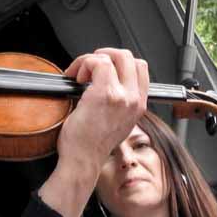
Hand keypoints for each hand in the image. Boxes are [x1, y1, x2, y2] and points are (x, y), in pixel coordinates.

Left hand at [38, 49, 148, 216]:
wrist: (82, 161)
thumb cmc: (90, 146)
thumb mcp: (115, 123)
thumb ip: (118, 104)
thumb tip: (103, 83)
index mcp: (138, 106)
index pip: (140, 68)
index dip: (119, 62)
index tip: (104, 68)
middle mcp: (134, 100)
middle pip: (128, 57)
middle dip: (105, 55)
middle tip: (90, 66)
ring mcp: (121, 97)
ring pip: (112, 57)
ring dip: (90, 60)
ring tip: (79, 76)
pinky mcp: (103, 94)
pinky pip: (97, 62)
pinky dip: (83, 63)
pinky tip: (75, 77)